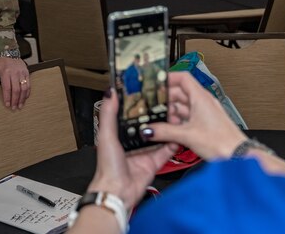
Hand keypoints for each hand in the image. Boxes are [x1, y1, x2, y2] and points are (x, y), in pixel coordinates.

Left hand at [0, 56, 30, 109]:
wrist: (10, 53)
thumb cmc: (0, 61)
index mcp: (5, 72)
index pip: (7, 87)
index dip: (7, 97)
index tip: (7, 104)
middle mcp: (14, 72)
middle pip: (16, 89)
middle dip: (15, 100)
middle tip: (14, 108)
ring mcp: (21, 73)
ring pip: (24, 88)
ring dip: (22, 98)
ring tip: (20, 106)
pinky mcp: (27, 73)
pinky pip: (28, 84)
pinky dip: (27, 93)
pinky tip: (25, 98)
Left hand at [87, 90, 176, 209]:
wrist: (118, 191)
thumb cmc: (108, 167)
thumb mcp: (106, 135)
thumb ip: (109, 114)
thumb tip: (110, 93)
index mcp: (118, 135)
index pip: (129, 117)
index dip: (138, 107)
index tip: (147, 95)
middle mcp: (130, 143)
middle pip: (146, 126)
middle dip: (155, 117)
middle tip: (164, 105)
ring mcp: (143, 153)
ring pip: (158, 137)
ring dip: (165, 129)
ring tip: (174, 117)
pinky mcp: (153, 163)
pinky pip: (165, 152)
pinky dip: (172, 144)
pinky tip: (177, 136)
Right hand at [148, 72, 245, 160]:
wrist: (239, 157)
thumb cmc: (222, 143)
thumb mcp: (188, 136)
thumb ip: (165, 132)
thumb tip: (148, 130)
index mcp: (201, 97)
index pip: (182, 78)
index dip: (168, 78)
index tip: (155, 83)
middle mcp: (203, 102)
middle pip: (180, 92)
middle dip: (166, 100)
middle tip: (153, 107)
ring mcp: (205, 113)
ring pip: (183, 106)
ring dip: (171, 112)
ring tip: (161, 121)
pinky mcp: (205, 123)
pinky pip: (188, 116)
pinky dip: (178, 121)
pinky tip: (171, 129)